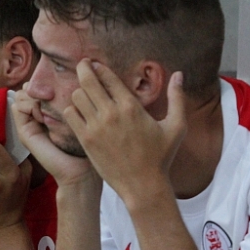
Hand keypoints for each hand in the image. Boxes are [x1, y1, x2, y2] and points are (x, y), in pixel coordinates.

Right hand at [11, 87, 95, 187]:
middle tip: (53, 95)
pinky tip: (43, 115)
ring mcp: (29, 123)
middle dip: (39, 87)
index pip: (38, 85)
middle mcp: (37, 115)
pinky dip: (29, 105)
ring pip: (21, 95)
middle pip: (28, 88)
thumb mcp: (79, 114)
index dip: (45, 81)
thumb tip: (67, 75)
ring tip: (49, 106)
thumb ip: (69, 98)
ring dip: (34, 96)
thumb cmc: (87, 142)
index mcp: (49, 110)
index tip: (62, 86)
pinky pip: (18, 107)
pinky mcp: (24, 132)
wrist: (82, 169)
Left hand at [64, 61, 185, 203]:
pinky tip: (77, 111)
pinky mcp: (86, 140)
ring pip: (77, 97)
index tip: (95, 64)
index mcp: (131, 107)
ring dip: (79, 92)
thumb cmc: (161, 157)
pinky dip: (71, 110)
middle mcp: (111, 114)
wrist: (142, 185)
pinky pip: (70, 115)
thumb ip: (177, 98)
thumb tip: (179, 74)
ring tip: (82, 92)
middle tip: (83, 65)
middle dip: (84, 69)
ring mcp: (96, 127)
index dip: (99, 67)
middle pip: (88, 81)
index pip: (107, 76)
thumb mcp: (176, 126)